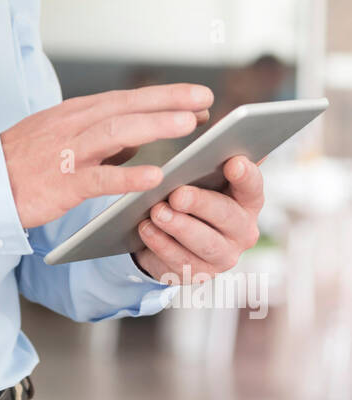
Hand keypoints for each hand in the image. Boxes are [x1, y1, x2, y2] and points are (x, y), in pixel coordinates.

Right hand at [0, 84, 213, 228]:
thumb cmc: (23, 162)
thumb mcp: (61, 138)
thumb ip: (100, 138)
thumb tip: (138, 141)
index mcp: (76, 114)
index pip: (126, 99)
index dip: (164, 97)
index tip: (198, 97)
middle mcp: (73, 125)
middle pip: (126, 106)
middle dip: (167, 101)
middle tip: (204, 99)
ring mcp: (67, 152)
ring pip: (116, 132)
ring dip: (154, 125)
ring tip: (189, 125)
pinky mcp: (61, 183)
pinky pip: (99, 178)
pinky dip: (127, 175)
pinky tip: (154, 177)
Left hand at [132, 156, 263, 281]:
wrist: (174, 239)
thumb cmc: (192, 197)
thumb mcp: (202, 178)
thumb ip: (211, 158)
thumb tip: (215, 125)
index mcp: (248, 201)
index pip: (253, 186)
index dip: (245, 175)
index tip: (233, 161)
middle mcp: (243, 231)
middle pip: (227, 216)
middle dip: (201, 203)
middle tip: (177, 194)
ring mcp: (223, 256)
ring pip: (203, 242)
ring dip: (179, 226)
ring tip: (157, 212)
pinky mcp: (198, 273)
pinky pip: (180, 261)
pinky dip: (161, 244)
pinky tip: (145, 229)